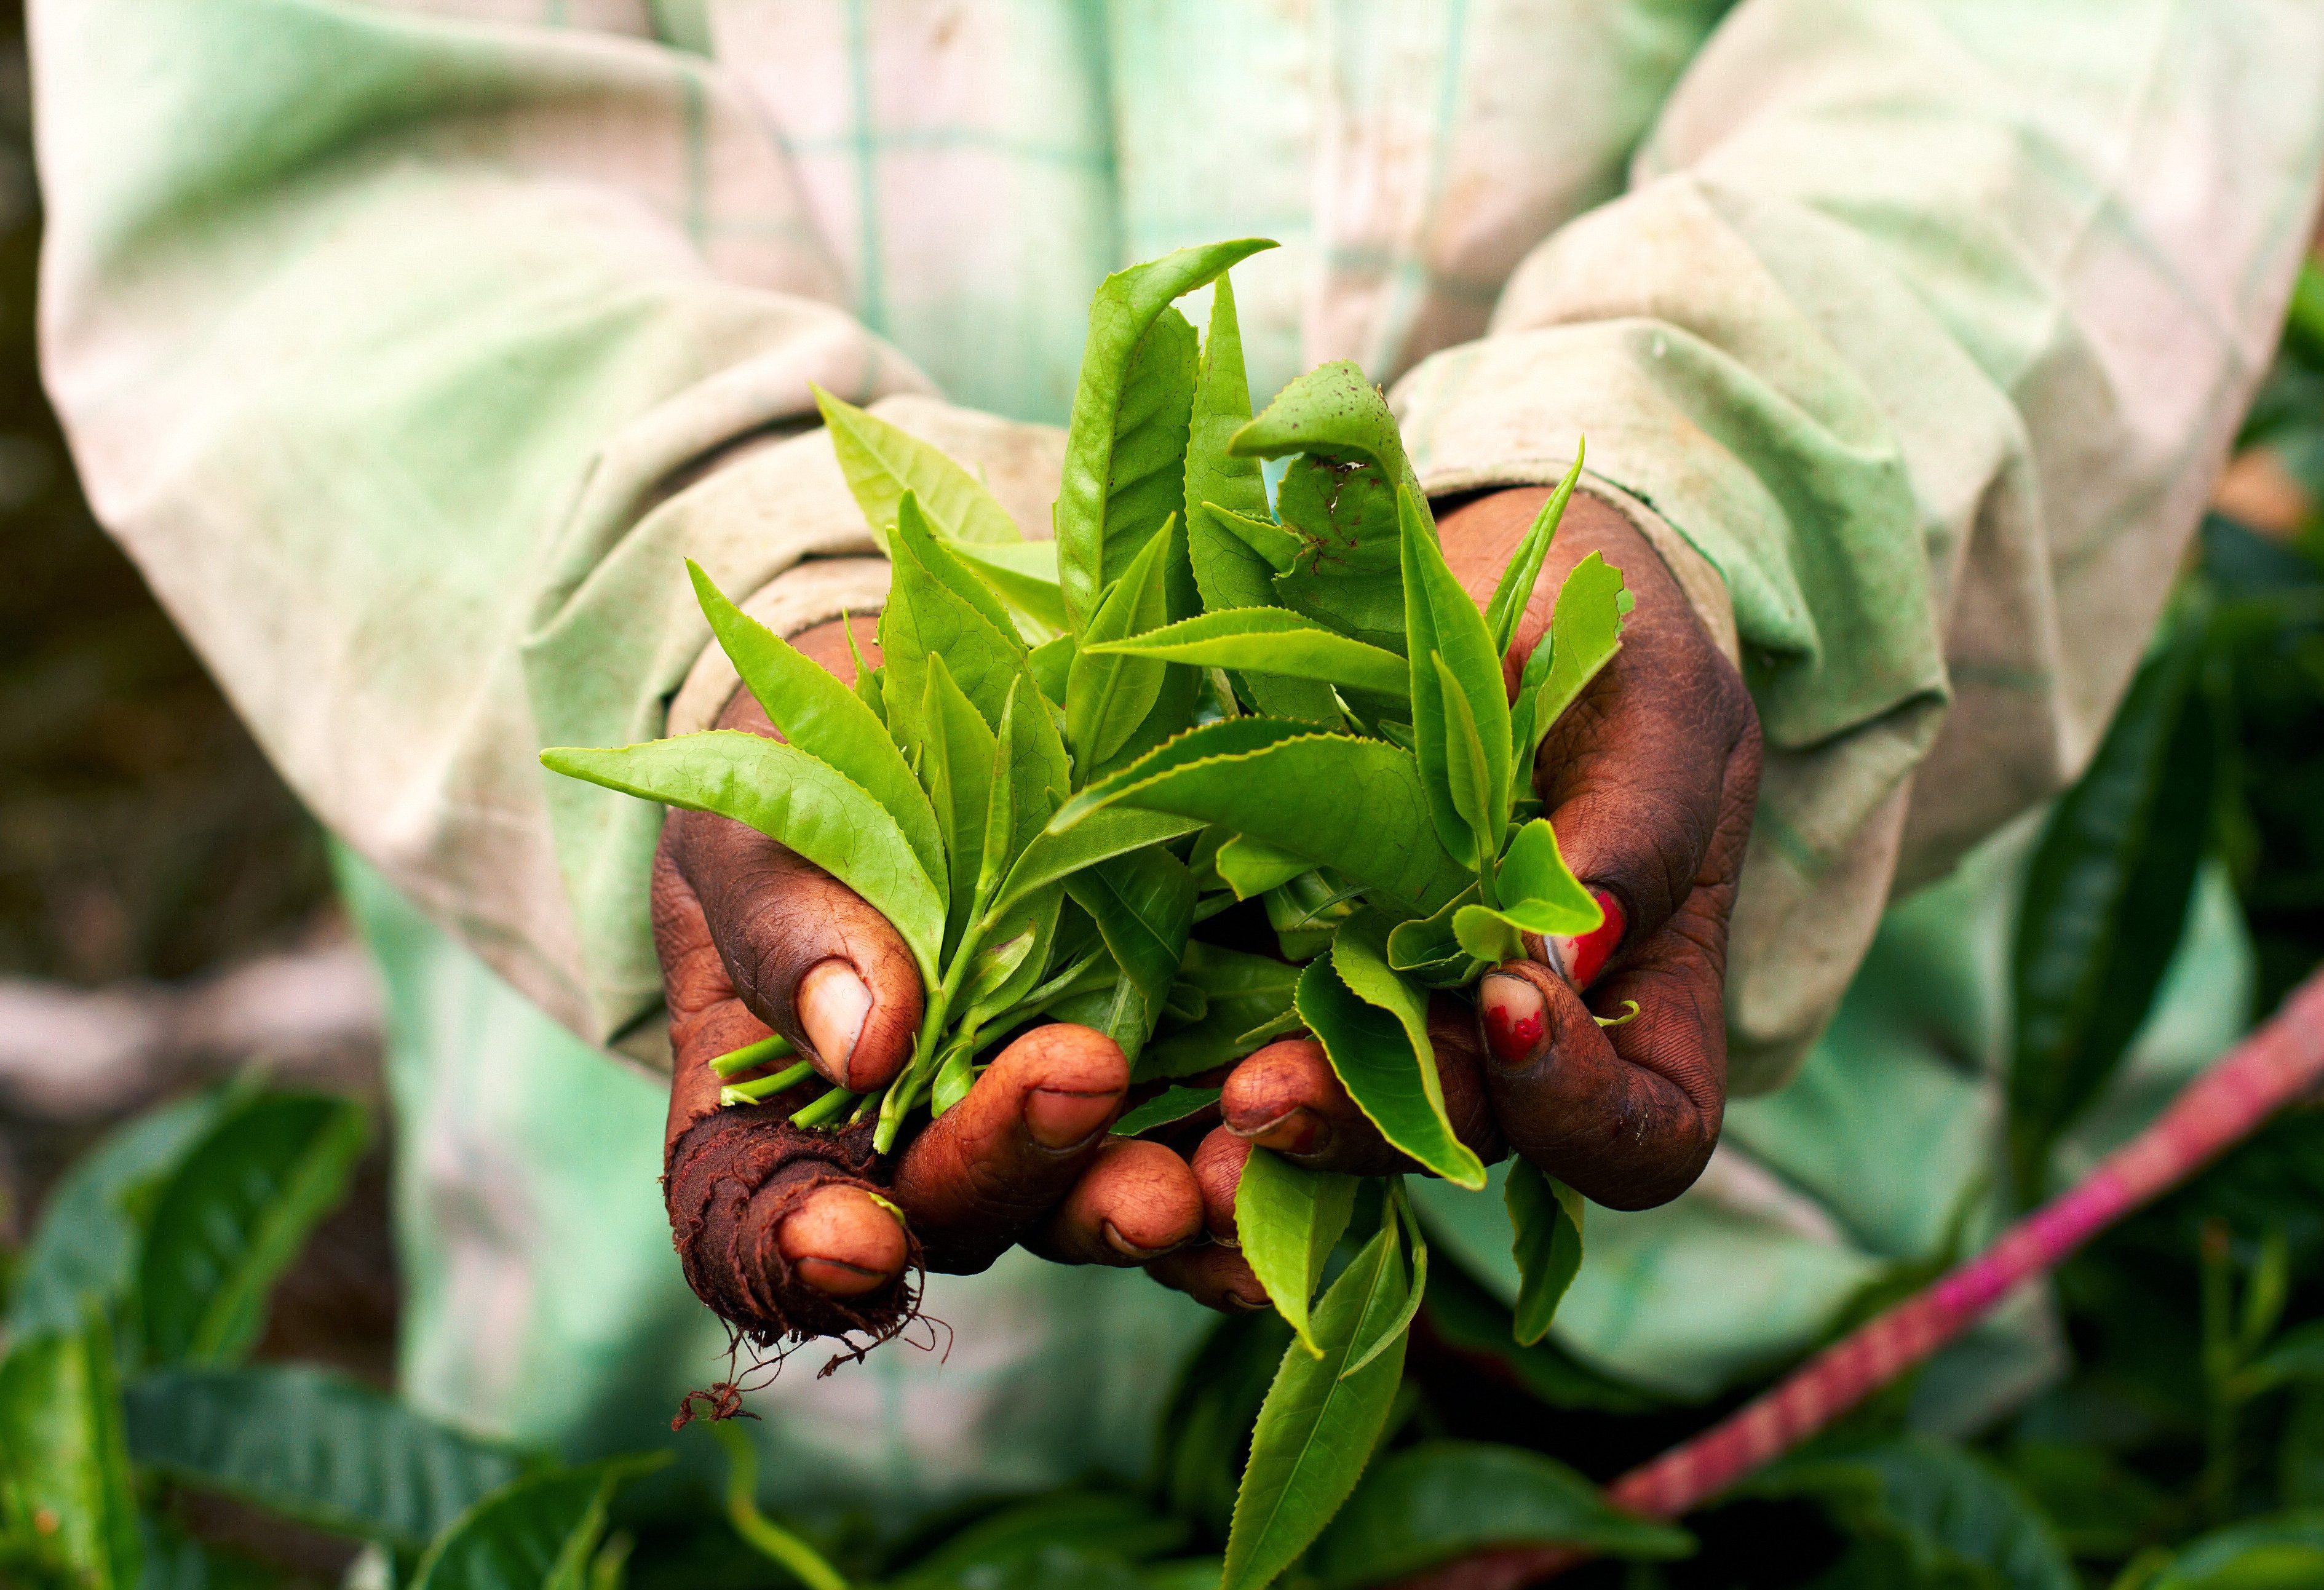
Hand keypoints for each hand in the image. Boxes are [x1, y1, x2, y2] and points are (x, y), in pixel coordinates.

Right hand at [654, 618, 1208, 1340]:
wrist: (924, 709)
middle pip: (962, 1212)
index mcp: (774, 1115)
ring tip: (1205, 1166)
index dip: (796, 1257)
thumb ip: (789, 923)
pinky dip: (1259, 1153)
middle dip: (1025, 1168)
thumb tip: (864, 1042)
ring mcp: (1046, 1120)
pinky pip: (1211, 1138)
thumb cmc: (800, 777)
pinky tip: (1291, 1128)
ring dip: (1155, 1200)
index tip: (848, 1240)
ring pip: (1094, 1201)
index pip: (761, 1229)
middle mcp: (917, 1149)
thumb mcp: (762, 819)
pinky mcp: (1164, 1068)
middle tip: (1081, 1087)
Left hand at [1150, 488, 1760, 1311]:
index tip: (1511, 1002)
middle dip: (1374, 1127)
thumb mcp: (1653, 697)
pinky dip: (1211, 1054)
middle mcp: (1521, 1042)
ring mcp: (1406, 1013)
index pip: (1643, 1135)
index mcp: (1645, 1002)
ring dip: (1282, 1115)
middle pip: (1466, 1142)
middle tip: (1269, 1093)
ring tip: (1214, 1095)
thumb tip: (1574, 956)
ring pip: (1349, 1114)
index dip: (1582, 1110)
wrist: (1490, 579)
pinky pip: (1261, 1039)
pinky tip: (1150, 1053)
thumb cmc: (1611, 633)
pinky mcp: (1300, 964)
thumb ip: (1639, 819)